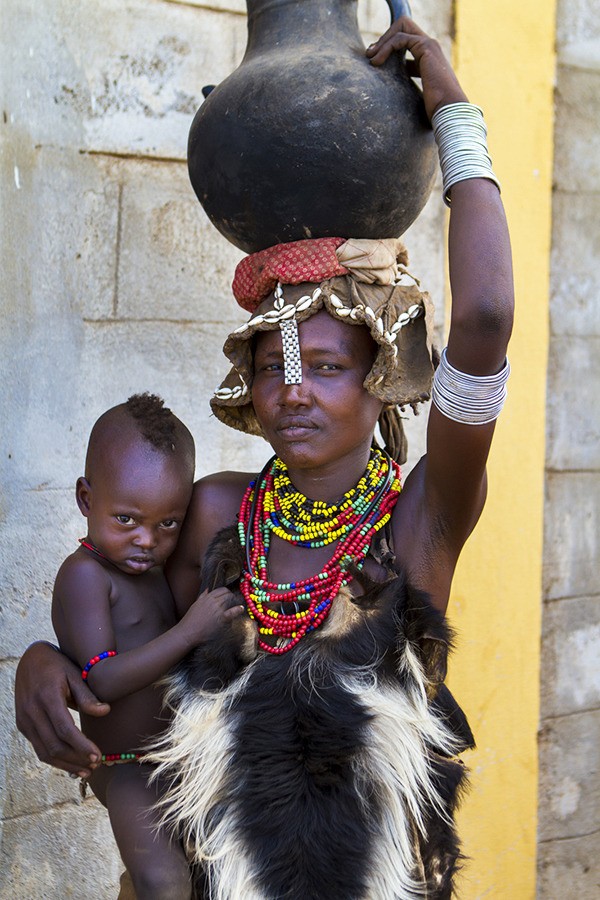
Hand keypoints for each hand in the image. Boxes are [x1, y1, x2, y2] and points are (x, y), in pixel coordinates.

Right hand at [15, 642, 109, 777]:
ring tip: (87, 771)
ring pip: (45, 752)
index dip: (81, 746)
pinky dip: (55, 759)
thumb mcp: (75, 674)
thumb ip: (88, 695)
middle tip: (96, 766)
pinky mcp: (23, 725)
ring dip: (66, 764)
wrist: (30, 659)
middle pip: (54, 745)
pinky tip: (71, 763)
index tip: (98, 756)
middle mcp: (32, 711)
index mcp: (47, 696)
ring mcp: (24, 720)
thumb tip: (106, 711)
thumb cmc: (58, 665)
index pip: (64, 729)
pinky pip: (39, 747)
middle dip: (76, 759)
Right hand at [180, 586, 244, 646]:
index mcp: (207, 597)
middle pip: (227, 594)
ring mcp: (217, 609)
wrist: (187, 632)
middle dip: (232, 597)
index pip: (221, 590)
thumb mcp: (195, 604)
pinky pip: (231, 612)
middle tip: (235, 602)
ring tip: (238, 606)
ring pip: (230, 600)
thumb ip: (202, 596)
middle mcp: (213, 601)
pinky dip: (237, 609)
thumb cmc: (190, 620)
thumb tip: (207, 589)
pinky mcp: (220, 619)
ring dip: (236, 602)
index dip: (227, 592)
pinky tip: (241, 609)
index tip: (229, 596)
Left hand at [366, 17, 467, 119]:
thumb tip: (390, 95)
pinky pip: (400, 39)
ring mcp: (429, 44)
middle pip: (404, 26)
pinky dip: (385, 47)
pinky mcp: (426, 47)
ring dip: (382, 41)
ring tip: (370, 57)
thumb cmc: (434, 109)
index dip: (389, 46)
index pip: (406, 40)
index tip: (375, 60)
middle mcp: (429, 47)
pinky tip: (377, 61)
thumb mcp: (415, 95)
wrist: (448, 110)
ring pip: (401, 28)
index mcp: (428, 58)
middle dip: (385, 37)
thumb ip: (406, 87)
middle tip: (371, 54)